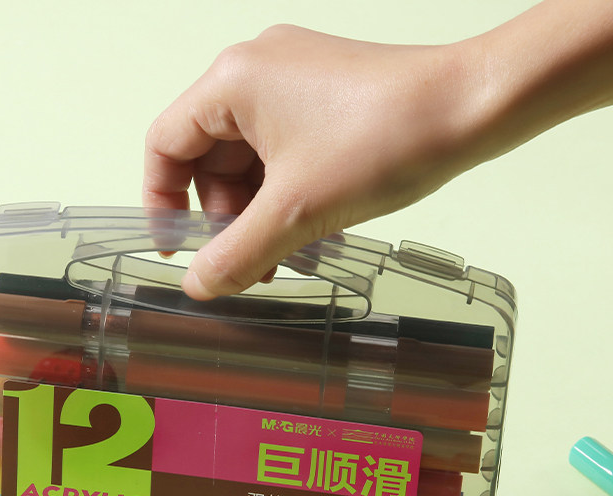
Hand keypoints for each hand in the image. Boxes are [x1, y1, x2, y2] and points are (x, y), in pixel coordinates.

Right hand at [143, 25, 480, 298]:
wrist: (472, 107)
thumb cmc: (388, 138)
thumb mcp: (295, 213)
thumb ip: (236, 255)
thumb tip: (198, 286)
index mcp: (233, 82)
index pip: (166, 145)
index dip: (162, 201)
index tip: (175, 247)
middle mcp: (256, 72)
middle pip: (209, 159)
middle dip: (224, 218)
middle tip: (245, 262)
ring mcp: (292, 81)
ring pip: (249, 161)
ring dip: (257, 214)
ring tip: (280, 259)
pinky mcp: (322, 96)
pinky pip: (282, 153)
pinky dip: (284, 195)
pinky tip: (305, 235)